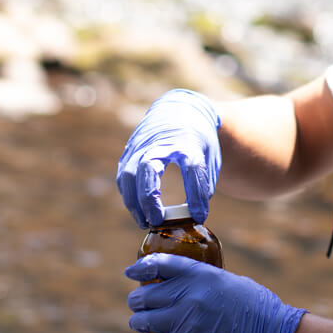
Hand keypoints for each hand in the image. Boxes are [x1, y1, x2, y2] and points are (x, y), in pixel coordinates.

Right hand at [117, 89, 220, 227]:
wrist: (180, 110)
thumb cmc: (197, 139)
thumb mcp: (209, 157)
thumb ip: (202, 184)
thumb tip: (194, 215)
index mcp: (188, 140)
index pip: (192, 166)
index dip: (196, 193)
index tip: (200, 215)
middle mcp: (161, 141)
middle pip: (148, 167)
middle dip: (150, 197)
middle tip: (157, 221)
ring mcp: (141, 145)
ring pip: (129, 174)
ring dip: (134, 202)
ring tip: (145, 222)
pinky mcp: (130, 151)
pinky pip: (124, 176)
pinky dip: (128, 195)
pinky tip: (138, 210)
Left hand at [126, 253, 305, 332]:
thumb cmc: (258, 307)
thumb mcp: (229, 282)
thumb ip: (204, 281)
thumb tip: (184, 286)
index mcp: (201, 275)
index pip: (160, 265)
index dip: (140, 267)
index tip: (131, 272)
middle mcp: (189, 296)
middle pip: (146, 294)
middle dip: (137, 300)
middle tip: (137, 302)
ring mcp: (185, 322)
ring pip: (145, 320)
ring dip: (138, 321)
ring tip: (138, 321)